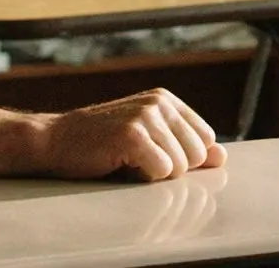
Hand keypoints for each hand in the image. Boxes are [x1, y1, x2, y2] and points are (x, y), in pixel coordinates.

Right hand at [36, 88, 227, 180]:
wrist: (56, 141)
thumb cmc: (101, 144)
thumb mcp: (149, 139)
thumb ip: (186, 146)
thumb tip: (222, 158)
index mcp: (166, 100)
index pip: (207, 140)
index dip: (184, 157)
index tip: (154, 155)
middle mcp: (159, 103)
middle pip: (198, 155)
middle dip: (172, 167)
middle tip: (138, 160)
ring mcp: (146, 116)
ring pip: (181, 166)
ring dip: (155, 174)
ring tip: (127, 161)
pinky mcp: (133, 135)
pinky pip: (162, 172)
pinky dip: (143, 178)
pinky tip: (121, 164)